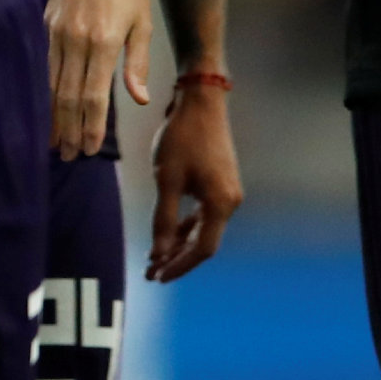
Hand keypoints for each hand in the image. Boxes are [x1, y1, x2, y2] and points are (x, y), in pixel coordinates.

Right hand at [44, 0, 153, 157]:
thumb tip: (136, 98)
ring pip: (52, 83)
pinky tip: (49, 105)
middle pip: (67, 95)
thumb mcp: (142, 22)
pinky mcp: (47, 23)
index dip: (90, 125)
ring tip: (56, 140)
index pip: (93, 95)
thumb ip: (136, 63)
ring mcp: (57, 31)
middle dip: (68, 129)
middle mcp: (75, 39)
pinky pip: (46, 64)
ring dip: (54, 115)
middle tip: (68, 155)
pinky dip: (47, 89)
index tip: (89, 149)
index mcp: (102, 41)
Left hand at [147, 76, 244, 280]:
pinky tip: (168, 233)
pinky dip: (185, 225)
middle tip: (150, 273)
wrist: (201, 102)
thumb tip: (159, 253)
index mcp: (221, 204)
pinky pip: (203, 213)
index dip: (179, 266)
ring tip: (154, 258)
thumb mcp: (167, 179)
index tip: (157, 277)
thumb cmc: (182, 138)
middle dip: (176, 258)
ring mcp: (227, 192)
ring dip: (179, 243)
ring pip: (203, 228)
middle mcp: (230, 202)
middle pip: (204, 242)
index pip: (202, 249)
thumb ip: (163, 219)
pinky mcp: (219, 182)